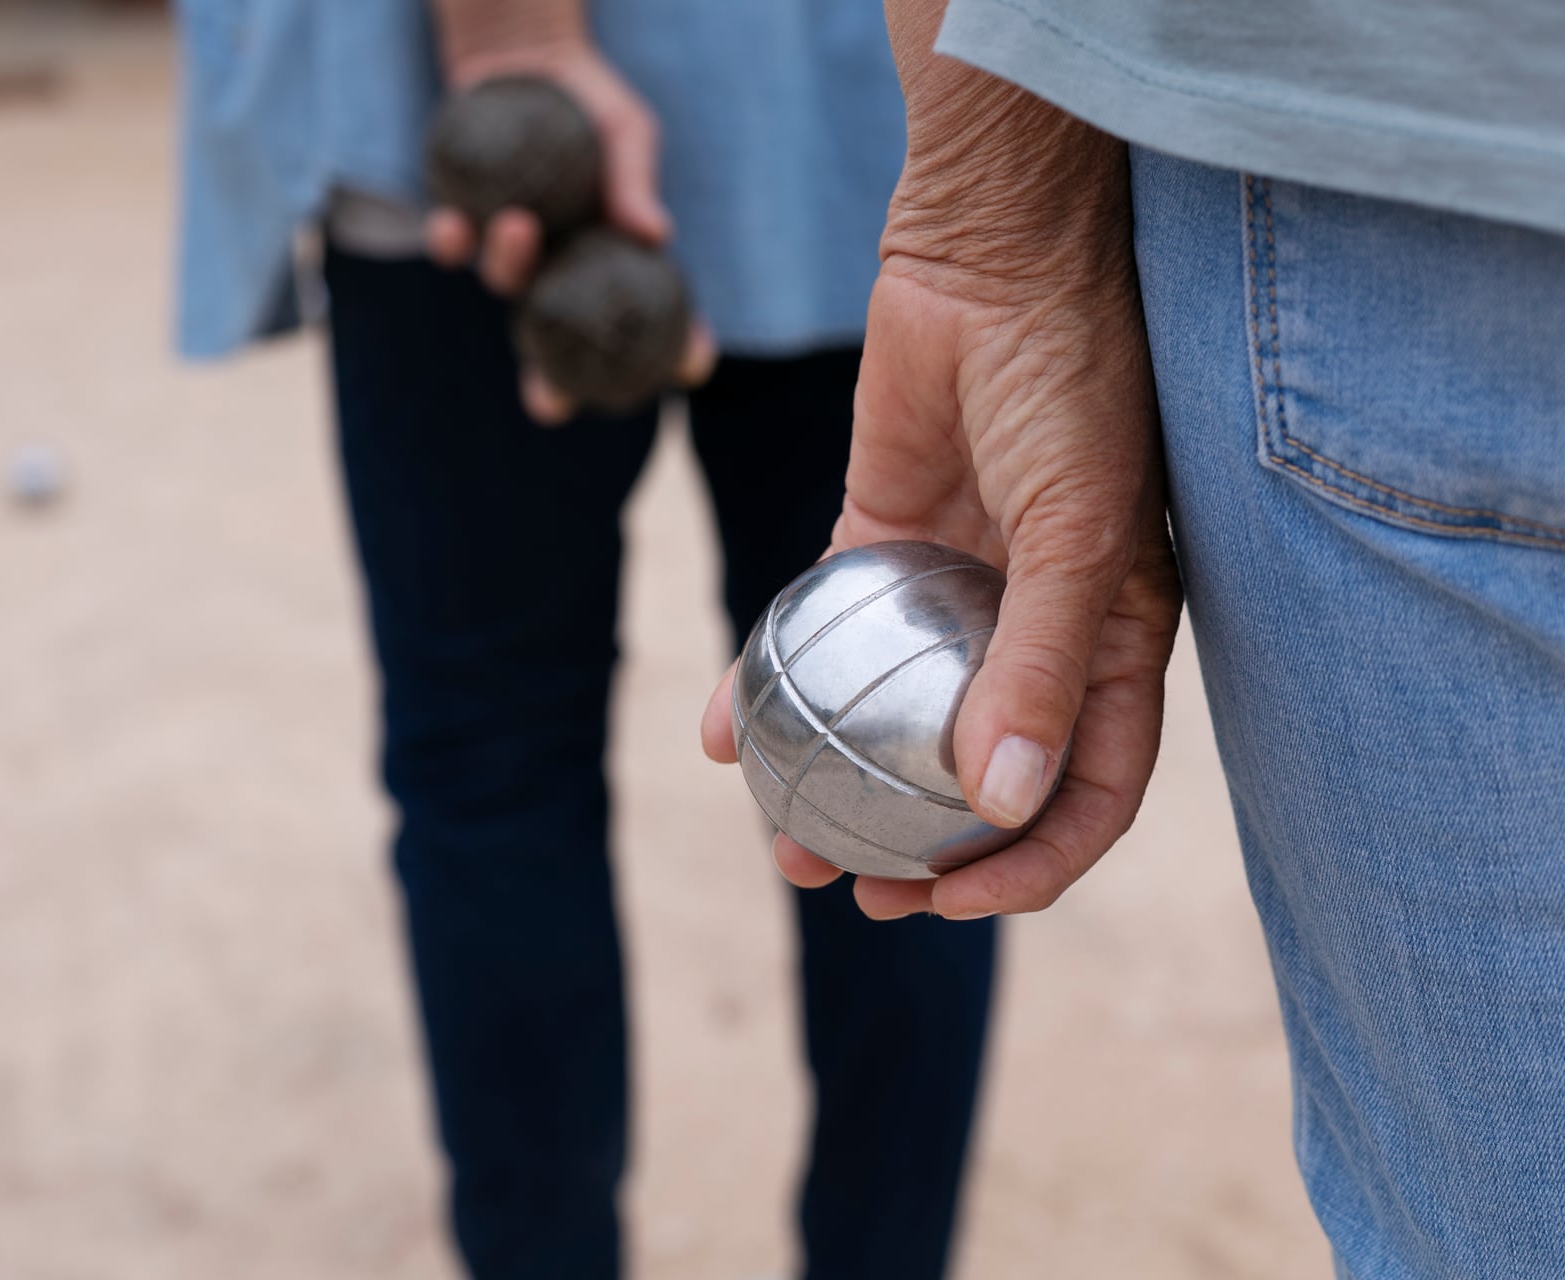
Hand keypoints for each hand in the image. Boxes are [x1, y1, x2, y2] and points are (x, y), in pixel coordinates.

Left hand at [423, 19, 713, 420]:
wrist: (524, 59)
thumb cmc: (590, 102)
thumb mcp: (626, 130)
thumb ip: (634, 179)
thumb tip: (655, 232)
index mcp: (610, 257)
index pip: (652, 318)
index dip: (673, 350)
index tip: (690, 364)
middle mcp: (560, 269)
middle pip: (558, 345)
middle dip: (550, 387)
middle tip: (548, 408)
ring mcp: (510, 251)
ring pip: (504, 284)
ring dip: (509, 265)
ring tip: (518, 224)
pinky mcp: (462, 221)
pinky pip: (452, 246)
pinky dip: (452, 240)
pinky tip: (451, 223)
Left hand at [701, 67, 1180, 921]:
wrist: (994, 255)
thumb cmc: (1072, 383)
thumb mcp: (1080, 531)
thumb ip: (1048, 666)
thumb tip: (1007, 805)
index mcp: (1114, 642)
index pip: (1085, 790)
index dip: (1031, 866)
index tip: (948, 906)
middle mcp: (1034, 630)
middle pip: (977, 774)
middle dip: (924, 852)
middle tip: (852, 888)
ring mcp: (950, 591)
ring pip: (889, 719)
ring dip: (839, 787)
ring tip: (783, 843)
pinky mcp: (874, 540)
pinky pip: (815, 632)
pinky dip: (769, 682)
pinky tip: (719, 731)